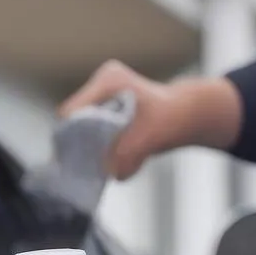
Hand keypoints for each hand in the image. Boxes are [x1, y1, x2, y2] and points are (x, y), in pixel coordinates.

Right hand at [59, 61, 242, 179]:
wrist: (184, 114)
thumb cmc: (170, 119)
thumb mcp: (151, 138)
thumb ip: (130, 156)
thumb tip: (112, 174)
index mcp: (108, 81)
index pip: (73, 111)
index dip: (71, 135)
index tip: (77, 158)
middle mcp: (100, 83)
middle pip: (73, 119)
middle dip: (79, 143)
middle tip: (88, 165)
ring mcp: (101, 93)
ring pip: (80, 127)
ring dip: (88, 146)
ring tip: (101, 161)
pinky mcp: (104, 106)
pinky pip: (89, 129)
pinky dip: (96, 144)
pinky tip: (108, 155)